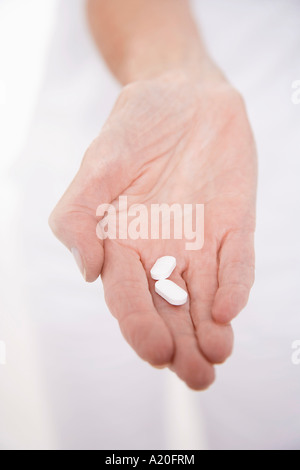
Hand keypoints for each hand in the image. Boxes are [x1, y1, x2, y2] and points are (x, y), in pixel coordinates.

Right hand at [49, 72, 256, 389]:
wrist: (183, 93)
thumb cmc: (135, 124)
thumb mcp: (99, 162)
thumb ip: (80, 214)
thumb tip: (88, 272)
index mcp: (122, 243)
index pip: (129, 296)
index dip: (140, 326)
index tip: (157, 352)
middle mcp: (160, 250)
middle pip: (168, 309)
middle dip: (181, 345)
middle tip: (196, 377)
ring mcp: (199, 240)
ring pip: (203, 296)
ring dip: (210, 330)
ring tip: (215, 360)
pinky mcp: (233, 224)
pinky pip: (235, 260)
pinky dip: (233, 285)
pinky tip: (229, 310)